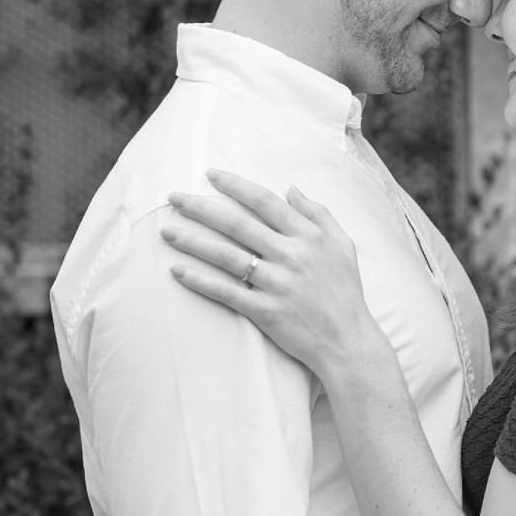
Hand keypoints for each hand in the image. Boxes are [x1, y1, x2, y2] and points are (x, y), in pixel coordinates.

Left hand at [163, 169, 380, 382]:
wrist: (348, 340)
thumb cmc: (345, 291)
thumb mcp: (343, 246)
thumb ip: (319, 214)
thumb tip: (291, 188)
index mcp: (310, 237)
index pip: (266, 202)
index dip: (235, 186)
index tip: (210, 175)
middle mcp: (292, 256)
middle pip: (238, 224)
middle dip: (201, 207)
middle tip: (173, 197)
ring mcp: (278, 284)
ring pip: (226, 256)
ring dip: (192, 242)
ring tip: (166, 232)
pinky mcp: (266, 311)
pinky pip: (226, 292)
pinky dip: (200, 281)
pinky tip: (177, 271)